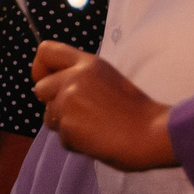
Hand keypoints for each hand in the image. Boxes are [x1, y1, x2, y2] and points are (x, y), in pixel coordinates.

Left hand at [32, 42, 173, 169]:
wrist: (153, 133)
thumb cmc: (136, 112)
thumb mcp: (108, 80)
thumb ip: (83, 80)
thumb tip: (57, 90)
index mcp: (88, 63)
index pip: (45, 50)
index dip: (40, 68)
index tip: (47, 81)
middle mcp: (75, 77)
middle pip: (40, 88)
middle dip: (53, 105)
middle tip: (79, 115)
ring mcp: (69, 100)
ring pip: (49, 117)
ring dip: (66, 126)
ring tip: (95, 128)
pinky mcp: (68, 125)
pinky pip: (62, 138)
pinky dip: (76, 143)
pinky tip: (98, 140)